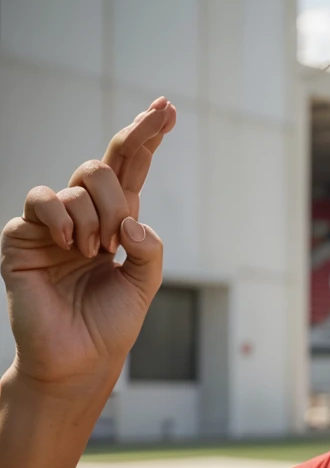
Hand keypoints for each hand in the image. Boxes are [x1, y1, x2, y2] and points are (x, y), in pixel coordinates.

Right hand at [0, 98, 175, 389]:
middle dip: (118, 198)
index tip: (168, 108)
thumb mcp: (144, 284)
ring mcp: (52, 224)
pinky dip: (63, 220)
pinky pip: (42, 200)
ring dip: (96, 221)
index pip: (132, 167)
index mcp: (117, 221)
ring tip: (92, 256)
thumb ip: (149, 248)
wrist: (78, 359)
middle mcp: (85, 215)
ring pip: (79, 185)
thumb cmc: (111, 323)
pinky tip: (69, 247)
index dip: (147, 136)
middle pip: (104, 168)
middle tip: (114, 243)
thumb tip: (130, 220)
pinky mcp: (22, 236)